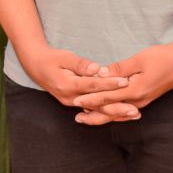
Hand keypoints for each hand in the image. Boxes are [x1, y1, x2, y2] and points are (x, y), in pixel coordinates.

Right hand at [16, 42, 134, 120]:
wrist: (37, 67)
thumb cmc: (52, 59)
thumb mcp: (65, 57)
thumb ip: (81, 64)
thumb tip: (96, 68)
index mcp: (68, 85)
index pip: (93, 86)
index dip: (110, 84)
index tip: (125, 82)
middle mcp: (70, 98)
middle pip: (97, 105)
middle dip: (117, 108)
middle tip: (135, 111)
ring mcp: (72, 103)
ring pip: (97, 110)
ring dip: (115, 113)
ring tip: (133, 114)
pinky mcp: (75, 103)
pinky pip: (93, 110)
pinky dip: (107, 112)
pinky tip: (121, 115)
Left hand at [71, 39, 172, 125]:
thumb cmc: (163, 57)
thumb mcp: (140, 59)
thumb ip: (120, 69)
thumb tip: (101, 74)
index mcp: (135, 91)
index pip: (108, 97)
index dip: (91, 99)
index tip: (76, 101)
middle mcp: (138, 101)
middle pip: (111, 112)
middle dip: (93, 115)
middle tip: (76, 118)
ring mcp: (143, 102)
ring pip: (118, 114)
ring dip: (102, 116)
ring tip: (87, 118)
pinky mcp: (146, 99)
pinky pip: (125, 111)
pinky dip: (114, 113)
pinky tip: (109, 113)